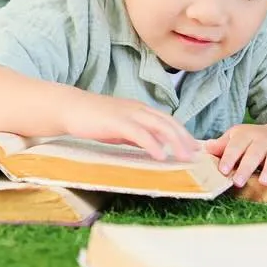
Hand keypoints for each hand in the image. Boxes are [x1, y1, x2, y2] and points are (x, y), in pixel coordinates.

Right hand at [57, 90, 199, 161]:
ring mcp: (128, 114)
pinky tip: (161, 156)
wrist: (70, 108)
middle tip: (196, 155)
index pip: (167, 120)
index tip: (194, 148)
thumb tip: (153, 146)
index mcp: (140, 110)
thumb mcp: (120, 128)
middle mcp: (138, 109)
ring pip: (159, 126)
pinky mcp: (117, 122)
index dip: (183, 133)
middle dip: (184, 139)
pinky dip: (153, 144)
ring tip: (185, 158)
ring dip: (175, 142)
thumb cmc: (93, 119)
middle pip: (168, 122)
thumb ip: (137, 135)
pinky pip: (140, 133)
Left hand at [203, 124, 266, 186]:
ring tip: (263, 182)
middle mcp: (261, 138)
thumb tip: (206, 148)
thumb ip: (221, 146)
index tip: (223, 170)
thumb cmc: (249, 143)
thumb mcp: (234, 140)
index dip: (229, 157)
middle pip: (253, 153)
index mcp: (243, 134)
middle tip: (237, 181)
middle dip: (245, 167)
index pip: (235, 145)